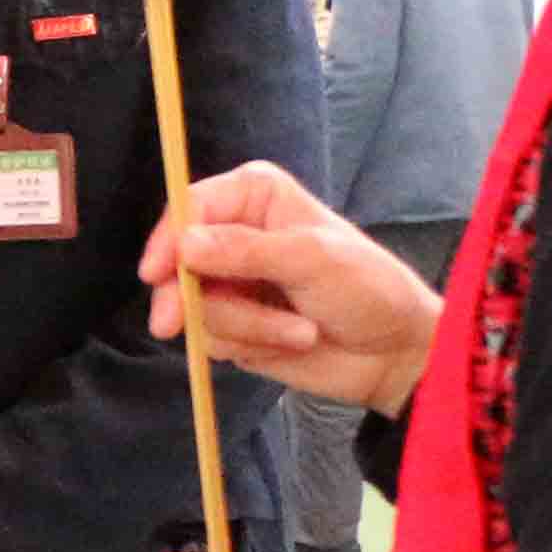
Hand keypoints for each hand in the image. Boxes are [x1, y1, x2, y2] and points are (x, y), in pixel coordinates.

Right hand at [139, 160, 441, 413]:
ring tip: (299, 331)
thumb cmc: (367, 288)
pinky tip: (288, 342)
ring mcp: (230, 282)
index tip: (157, 274)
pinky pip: (210, 337)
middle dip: (196, 298)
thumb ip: (246, 250)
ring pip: (194, 306)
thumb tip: (184, 246)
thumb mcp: (312, 259)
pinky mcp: (233, 324)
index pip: (190, 207)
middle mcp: (233, 234)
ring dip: (246, 327)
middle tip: (176, 325)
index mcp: (253, 198)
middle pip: (177, 262)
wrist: (394, 353)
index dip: (168, 240)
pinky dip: (249, 345)